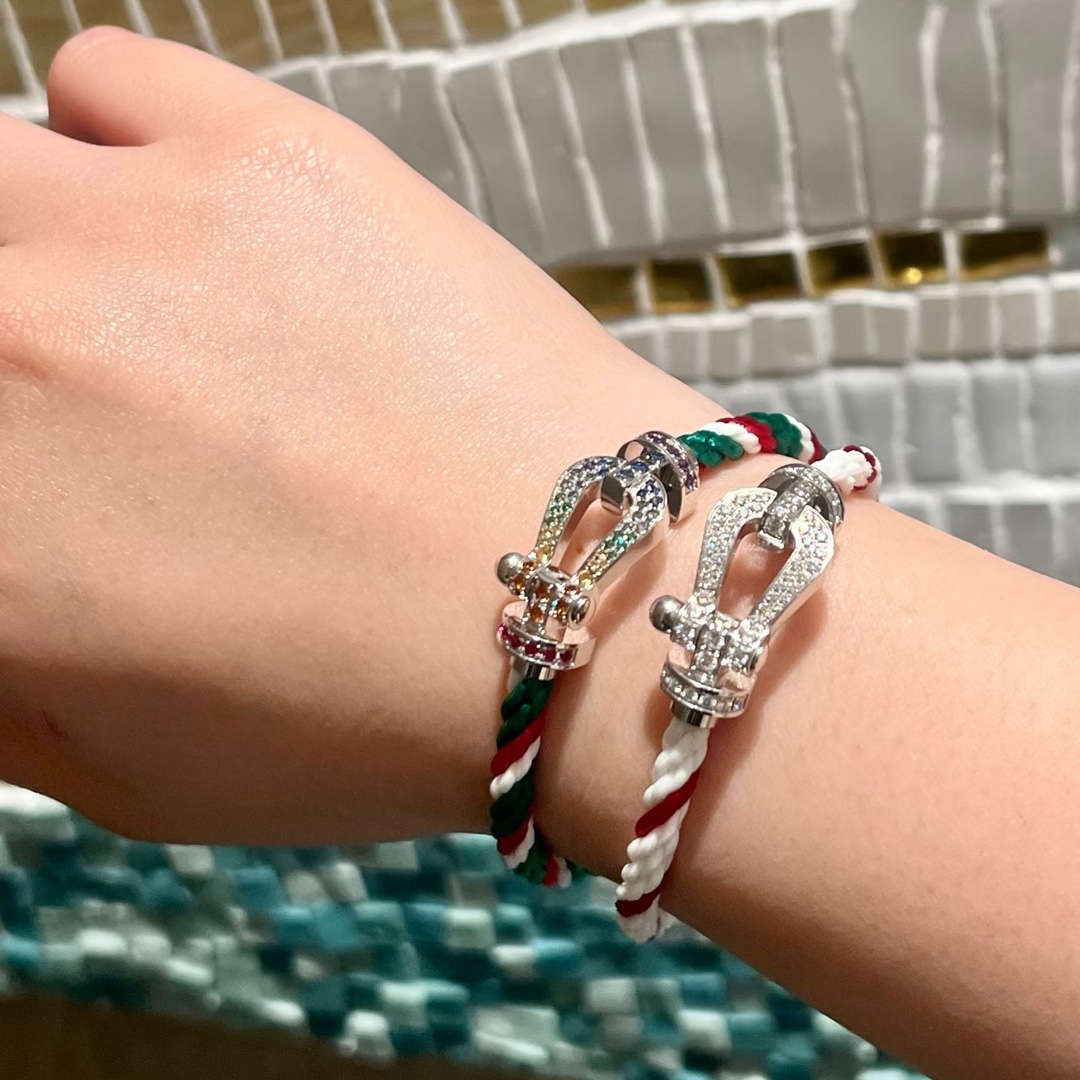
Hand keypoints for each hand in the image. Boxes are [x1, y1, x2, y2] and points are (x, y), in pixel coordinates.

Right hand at [0, 27, 715, 843]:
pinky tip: (192, 233)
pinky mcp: (267, 147)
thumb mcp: (135, 770)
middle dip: (4, 358)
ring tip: (102, 310)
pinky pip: (101, 85)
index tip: (28, 478)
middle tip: (65, 387)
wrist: (602, 604)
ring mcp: (127, 228)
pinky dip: (113, 148)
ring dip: (17, 242)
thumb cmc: (382, 717)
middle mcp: (4, 360)